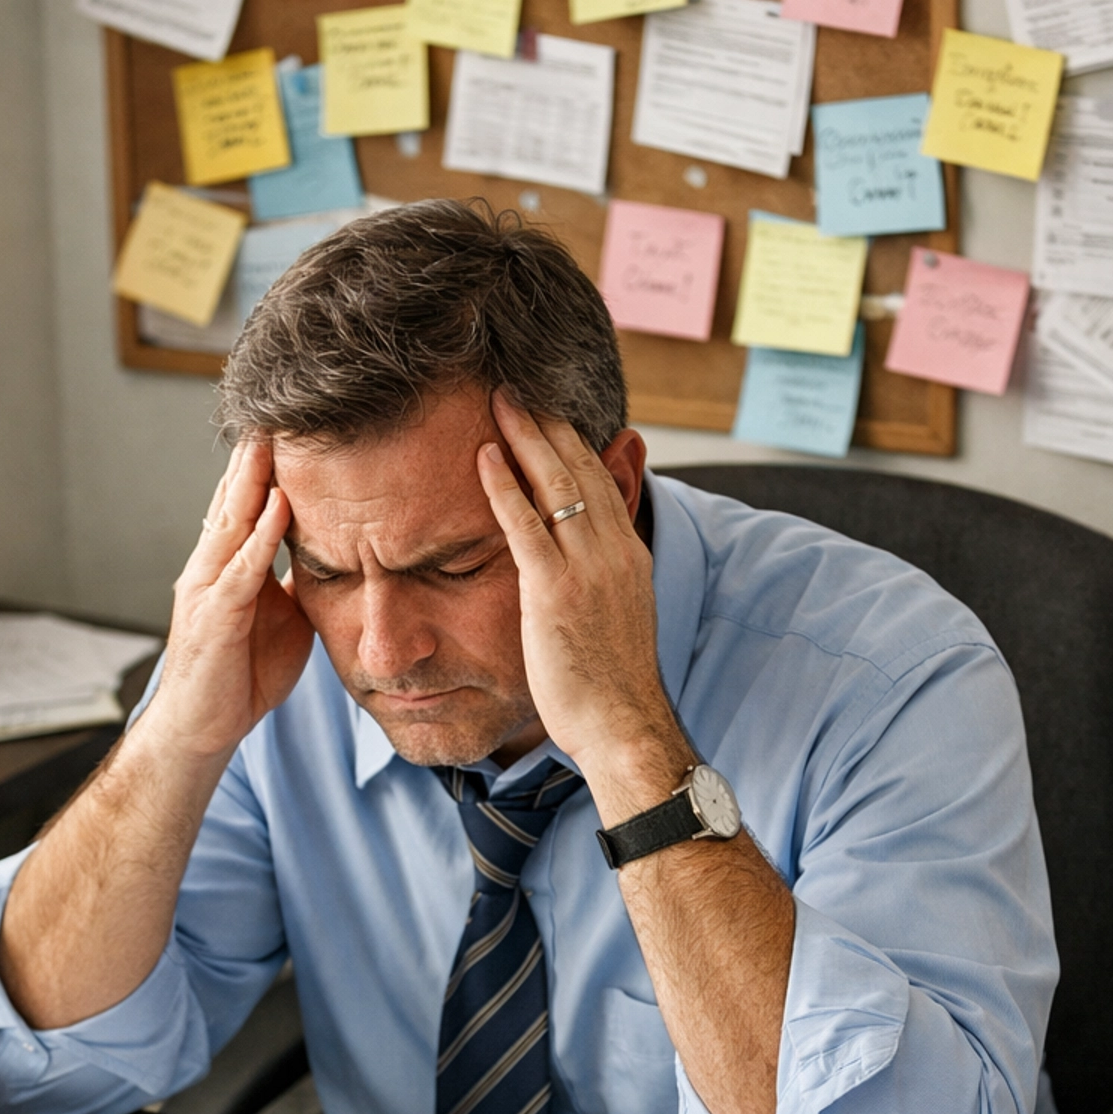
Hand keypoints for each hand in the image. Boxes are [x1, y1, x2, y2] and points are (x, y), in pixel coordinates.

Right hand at [151, 436, 313, 760]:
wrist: (202, 730)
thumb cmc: (239, 676)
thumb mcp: (281, 619)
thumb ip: (298, 583)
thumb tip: (333, 556)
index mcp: (229, 565)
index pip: (247, 502)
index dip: (265, 464)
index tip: (290, 423)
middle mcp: (211, 566)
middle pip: (235, 497)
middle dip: (255, 453)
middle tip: (278, 404)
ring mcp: (208, 589)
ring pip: (232, 521)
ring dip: (253, 479)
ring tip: (273, 437)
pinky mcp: (215, 618)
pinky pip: (240, 570)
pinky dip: (260, 537)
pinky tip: (280, 507)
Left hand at [477, 397, 688, 808]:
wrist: (625, 726)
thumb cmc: (611, 688)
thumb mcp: (615, 623)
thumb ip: (600, 584)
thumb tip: (584, 573)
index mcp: (629, 557)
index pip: (603, 482)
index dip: (575, 443)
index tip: (549, 413)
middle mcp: (614, 552)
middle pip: (582, 468)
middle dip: (549, 423)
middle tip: (517, 387)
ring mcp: (588, 569)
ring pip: (557, 483)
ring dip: (526, 436)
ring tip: (498, 400)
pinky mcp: (555, 592)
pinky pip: (525, 525)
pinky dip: (504, 486)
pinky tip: (484, 457)